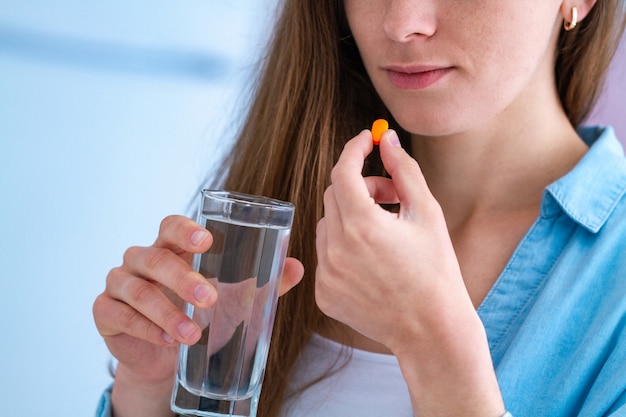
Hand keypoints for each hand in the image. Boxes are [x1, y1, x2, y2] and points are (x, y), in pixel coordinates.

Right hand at [93, 215, 302, 416]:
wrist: (163, 357)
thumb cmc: (197, 315)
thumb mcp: (231, 298)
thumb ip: (262, 281)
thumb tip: (296, 266)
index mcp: (170, 248)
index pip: (170, 225)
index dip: (185, 229)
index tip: (207, 241)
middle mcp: (141, 259)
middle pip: (155, 257)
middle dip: (182, 278)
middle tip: (209, 299)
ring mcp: (119, 284)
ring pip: (138, 289)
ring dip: (167, 312)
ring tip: (192, 334)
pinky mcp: (105, 312)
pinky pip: (120, 315)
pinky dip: (145, 329)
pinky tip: (167, 341)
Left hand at [315, 129, 463, 349]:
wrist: (432, 330)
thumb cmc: (436, 271)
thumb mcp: (427, 214)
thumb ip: (404, 171)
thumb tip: (387, 139)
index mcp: (362, 226)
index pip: (343, 171)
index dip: (354, 150)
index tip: (367, 140)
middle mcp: (336, 249)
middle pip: (334, 195)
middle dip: (361, 187)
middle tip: (391, 197)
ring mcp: (326, 274)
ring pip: (327, 225)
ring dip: (350, 218)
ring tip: (384, 232)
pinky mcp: (323, 293)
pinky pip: (325, 255)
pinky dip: (344, 247)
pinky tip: (372, 262)